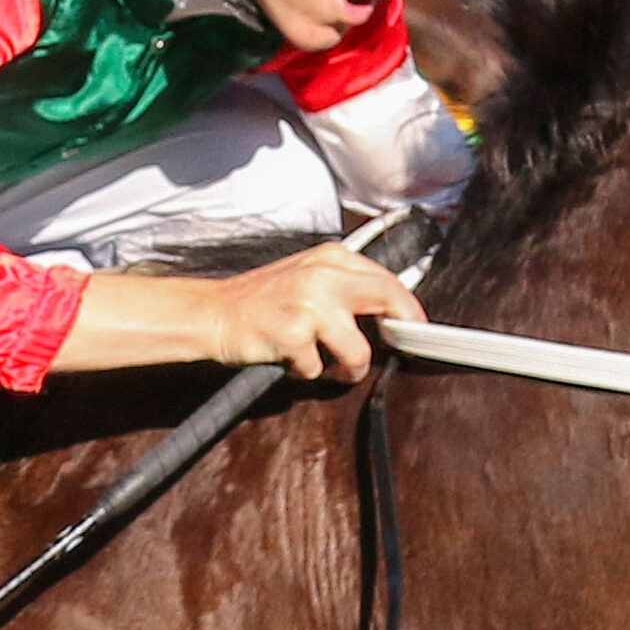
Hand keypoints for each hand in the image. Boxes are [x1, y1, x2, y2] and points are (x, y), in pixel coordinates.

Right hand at [202, 243, 425, 380]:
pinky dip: (306, 371)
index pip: (387, 280)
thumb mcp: (306, 277)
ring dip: (349, 368)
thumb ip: (345, 286)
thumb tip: (388, 310)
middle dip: (401, 329)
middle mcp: (324, 275)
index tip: (415, 326)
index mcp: (331, 258)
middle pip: (388, 299)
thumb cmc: (260, 301)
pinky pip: (318, 368)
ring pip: (358, 351)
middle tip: (400, 348)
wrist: (213, 313)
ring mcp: (309, 304)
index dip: (408, 307)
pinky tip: (290, 357)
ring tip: (332, 367)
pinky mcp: (294, 334)